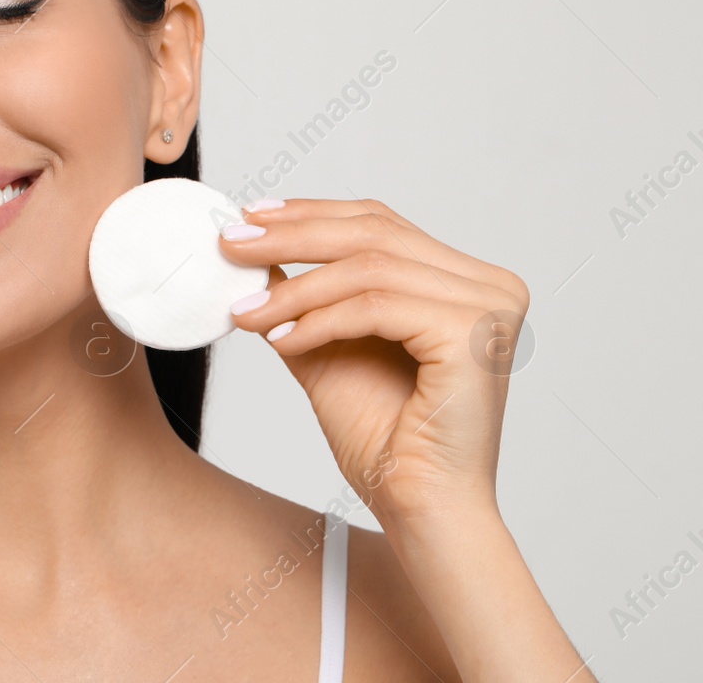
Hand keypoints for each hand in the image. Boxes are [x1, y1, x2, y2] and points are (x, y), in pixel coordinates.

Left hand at [217, 197, 530, 531]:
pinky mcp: (473, 334)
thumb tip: (254, 251)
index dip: (310, 213)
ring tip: (247, 313)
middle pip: (373, 234)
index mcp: (465, 281)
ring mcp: (489, 307)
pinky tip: (281, 340)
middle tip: (230, 245)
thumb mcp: (327, 346)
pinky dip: (318, 320)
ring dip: (294, 290)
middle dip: (291, 236)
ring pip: (368, 269)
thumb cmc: (386, 438)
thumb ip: (302, 298)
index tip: (249, 217)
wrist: (418, 506)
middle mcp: (489, 286)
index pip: (379, 223)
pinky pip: (375, 307)